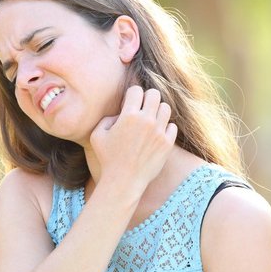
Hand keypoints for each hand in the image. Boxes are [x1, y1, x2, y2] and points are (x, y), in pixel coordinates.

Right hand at [90, 86, 177, 203]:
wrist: (124, 181)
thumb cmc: (107, 158)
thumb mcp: (97, 135)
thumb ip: (107, 118)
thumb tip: (120, 114)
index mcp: (129, 116)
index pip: (136, 90)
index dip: (132, 94)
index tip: (129, 103)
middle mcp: (146, 121)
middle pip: (154, 94)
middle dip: (147, 98)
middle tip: (142, 107)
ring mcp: (159, 132)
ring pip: (166, 108)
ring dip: (157, 111)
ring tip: (150, 120)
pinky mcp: (167, 143)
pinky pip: (172, 126)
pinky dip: (165, 127)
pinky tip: (157, 133)